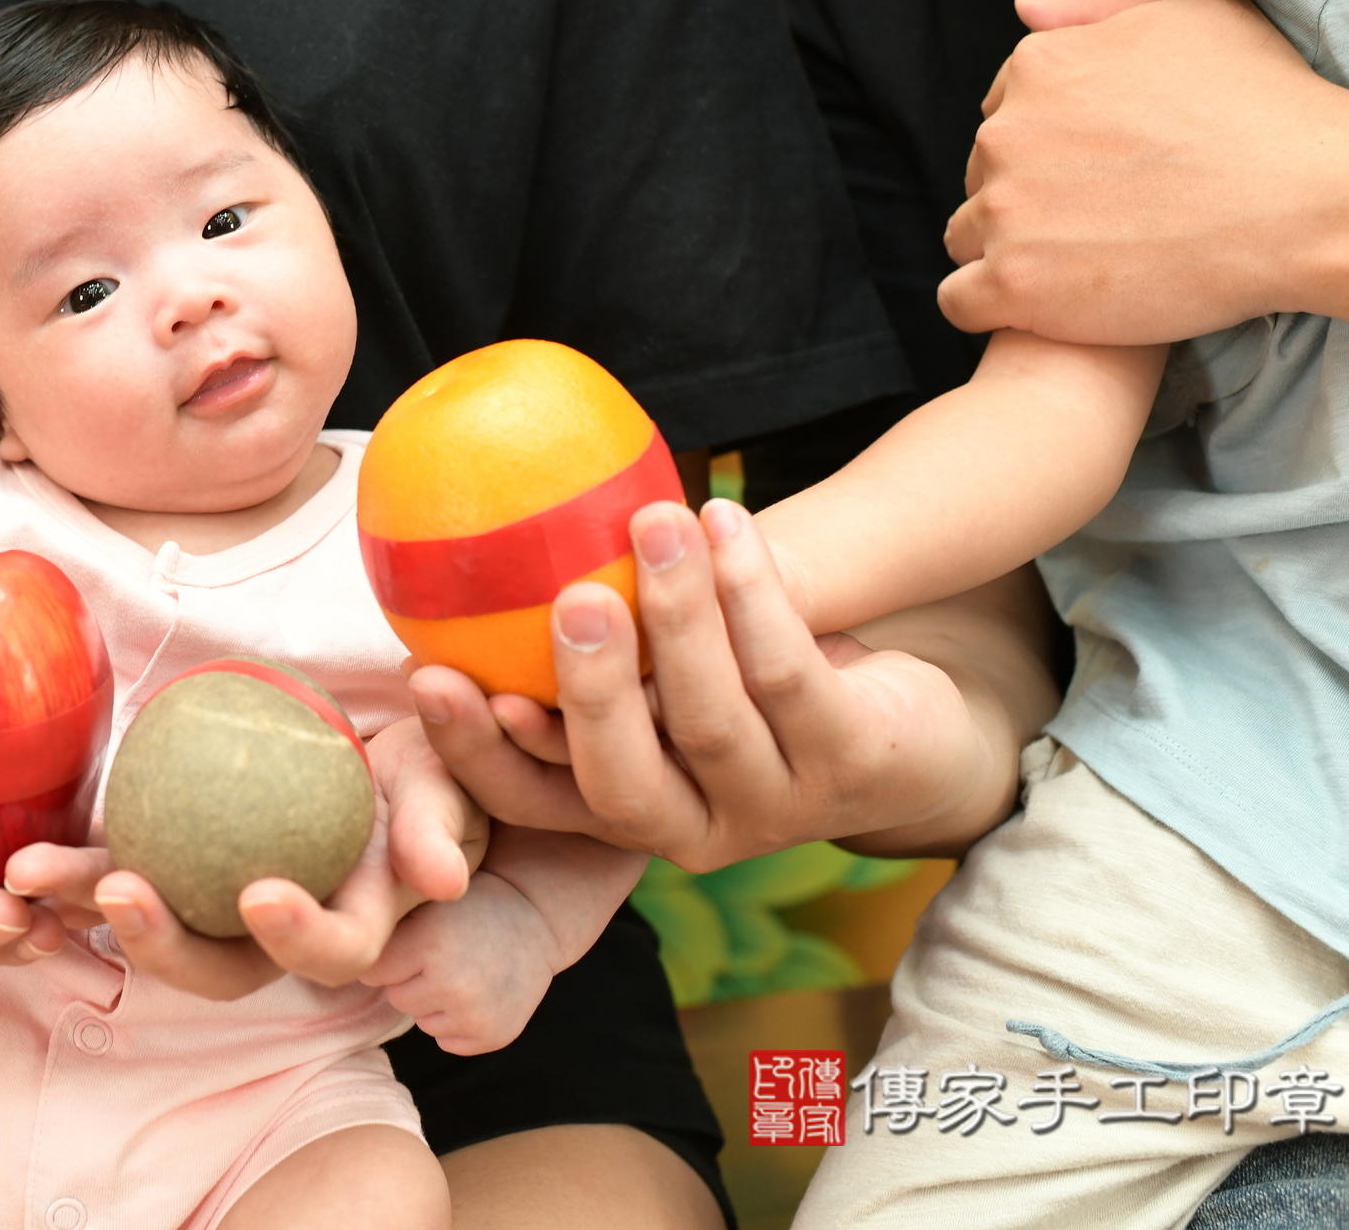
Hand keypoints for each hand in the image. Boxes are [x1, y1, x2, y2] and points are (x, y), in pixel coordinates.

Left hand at [3, 718, 485, 999]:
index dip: (296, 938)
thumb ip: (438, 825)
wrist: (389, 752)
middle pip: (222, 968)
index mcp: (356, 921)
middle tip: (120, 891)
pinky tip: (23, 854)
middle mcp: (284, 928)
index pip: (329, 953)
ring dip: (90, 905)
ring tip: (26, 874)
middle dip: (163, 943)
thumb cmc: (429, 766)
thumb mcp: (449, 784)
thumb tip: (444, 876)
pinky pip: (132, 870)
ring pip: (160, 924)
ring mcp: (227, 900)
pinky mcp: (188, 862)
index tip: (258, 893)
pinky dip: (80, 868)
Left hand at [364, 871, 557, 1054]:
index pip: (370, 969)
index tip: (408, 938)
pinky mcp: (490, 1036)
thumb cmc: (466, 902)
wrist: (534, 919)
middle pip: (394, 995)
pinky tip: (477, 991)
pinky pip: (445, 1038)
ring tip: (463, 967)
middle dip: (408, 976)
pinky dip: (455, 1021)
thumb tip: (323, 949)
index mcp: (428, 941)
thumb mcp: (426, 896)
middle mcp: (451, 982)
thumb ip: (383, 921)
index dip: (387, 953)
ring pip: (418, 1018)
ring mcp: (473, 1014)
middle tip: (443, 950)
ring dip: (431, 999)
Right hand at [413, 501, 1029, 868]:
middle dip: (591, 692)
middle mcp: (694, 828)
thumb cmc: (757, 684)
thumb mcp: (669, 675)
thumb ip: (594, 642)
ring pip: (711, 722)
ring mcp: (777, 806)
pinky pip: (792, 675)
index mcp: (630, 808)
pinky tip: (727, 523)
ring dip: (680, 616)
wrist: (918, 729)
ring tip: (659, 520)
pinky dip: (753, 592)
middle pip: (623, 785)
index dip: (476, 752)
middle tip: (572, 598)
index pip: (535, 800)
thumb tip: (478, 538)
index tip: (430, 676)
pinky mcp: (853, 763)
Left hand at [942, 0, 1346, 343]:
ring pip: (967, 236)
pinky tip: (1039, 308)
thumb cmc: (1266, 106)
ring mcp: (1006, 211)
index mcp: (1039, 67)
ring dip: (1006, 251)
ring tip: (1077, 266)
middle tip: (1099, 221)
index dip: (1048, 146)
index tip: (1098, 171)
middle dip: (1024, 196)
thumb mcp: (1194, 13)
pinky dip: (990, 306)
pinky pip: (960, 301)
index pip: (1004, 112)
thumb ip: (1099, 7)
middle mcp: (1006, 133)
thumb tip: (1025, 7)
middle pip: (981, 174)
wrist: (1309, 204)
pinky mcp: (1014, 283)